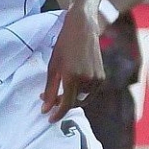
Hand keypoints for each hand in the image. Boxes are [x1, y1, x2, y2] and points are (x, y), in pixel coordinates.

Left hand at [42, 6, 104, 121]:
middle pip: (74, 103)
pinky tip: (72, 84)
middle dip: (62, 104)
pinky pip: (90, 92)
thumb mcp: (52, 67)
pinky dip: (80, 92)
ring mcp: (96, 79)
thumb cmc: (64, 46)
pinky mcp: (102, 77)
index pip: (66, 104)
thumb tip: (45, 109)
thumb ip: (49, 90)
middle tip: (50, 99)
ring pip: (82, 99)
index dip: (57, 114)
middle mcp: (87, 80)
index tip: (50, 119)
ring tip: (60, 90)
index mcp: (72, 77)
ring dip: (71, 98)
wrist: (82, 29)